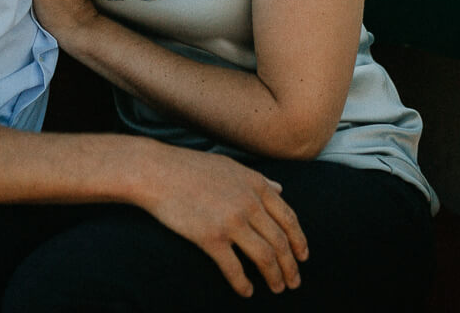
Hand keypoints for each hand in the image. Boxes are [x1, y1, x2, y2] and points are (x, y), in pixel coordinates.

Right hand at [138, 144, 308, 297]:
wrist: (157, 172)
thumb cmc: (191, 167)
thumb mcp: (231, 167)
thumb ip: (258, 180)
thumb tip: (280, 189)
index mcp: (256, 185)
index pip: (289, 218)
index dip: (299, 241)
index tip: (303, 257)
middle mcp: (249, 203)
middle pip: (280, 241)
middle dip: (291, 266)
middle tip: (294, 282)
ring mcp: (231, 221)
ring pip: (264, 257)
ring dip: (275, 277)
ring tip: (277, 288)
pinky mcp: (210, 237)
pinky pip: (234, 268)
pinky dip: (243, 284)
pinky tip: (247, 291)